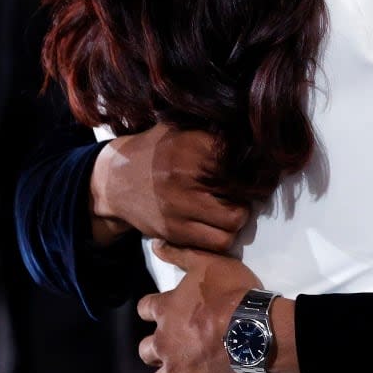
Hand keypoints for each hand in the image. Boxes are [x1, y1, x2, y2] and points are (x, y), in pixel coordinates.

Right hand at [90, 124, 247, 250]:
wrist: (114, 181)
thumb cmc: (155, 151)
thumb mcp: (180, 129)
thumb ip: (212, 131)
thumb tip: (253, 134)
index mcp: (190, 146)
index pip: (240, 158)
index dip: (255, 164)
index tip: (258, 166)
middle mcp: (185, 176)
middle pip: (243, 191)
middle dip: (250, 191)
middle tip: (247, 189)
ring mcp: (179, 207)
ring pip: (234, 221)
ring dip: (239, 215)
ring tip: (232, 206)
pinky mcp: (174, 231)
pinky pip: (217, 242)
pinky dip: (224, 235)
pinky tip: (218, 223)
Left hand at [137, 241, 261, 372]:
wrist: (255, 329)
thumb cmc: (234, 294)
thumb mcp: (210, 263)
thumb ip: (180, 254)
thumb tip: (154, 245)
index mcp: (166, 311)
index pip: (146, 310)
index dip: (156, 311)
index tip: (168, 313)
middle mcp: (163, 343)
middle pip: (146, 351)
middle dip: (158, 349)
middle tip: (180, 346)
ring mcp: (175, 372)